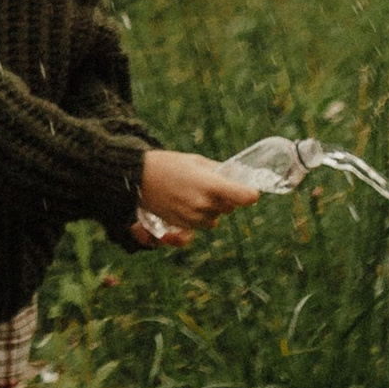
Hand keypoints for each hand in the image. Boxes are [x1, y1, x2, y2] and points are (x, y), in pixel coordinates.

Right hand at [134, 150, 264, 244]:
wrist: (138, 178)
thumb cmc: (168, 165)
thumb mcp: (196, 161)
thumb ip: (219, 171)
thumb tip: (237, 177)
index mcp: (211, 185)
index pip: (245, 196)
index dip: (250, 193)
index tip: (249, 190)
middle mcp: (204, 204)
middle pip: (230, 207)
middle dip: (225, 198)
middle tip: (210, 185)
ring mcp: (193, 217)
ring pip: (216, 218)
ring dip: (212, 209)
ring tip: (194, 194)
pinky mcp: (183, 225)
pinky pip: (202, 224)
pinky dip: (199, 216)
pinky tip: (185, 202)